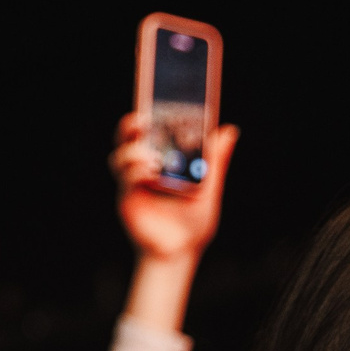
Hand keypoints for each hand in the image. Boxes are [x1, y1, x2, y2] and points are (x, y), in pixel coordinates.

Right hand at [111, 113, 236, 335]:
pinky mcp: (127, 198)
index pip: (153, 131)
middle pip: (128, 138)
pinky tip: (150, 175)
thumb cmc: (194, 222)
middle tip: (143, 120)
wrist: (180, 252)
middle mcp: (145, 168)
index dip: (150, 112)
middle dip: (131, 124)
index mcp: (164, 161)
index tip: (157, 98)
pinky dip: (136, 171)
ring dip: (134, 151)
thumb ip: (216, 159)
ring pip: (121, 155)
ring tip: (152, 158)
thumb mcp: (210, 186)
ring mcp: (134, 182)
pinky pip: (126, 177)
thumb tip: (228, 130)